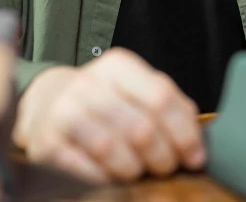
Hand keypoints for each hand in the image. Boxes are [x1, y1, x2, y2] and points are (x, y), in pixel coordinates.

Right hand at [12, 48, 205, 184]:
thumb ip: (167, 105)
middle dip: (162, 157)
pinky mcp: (48, 142)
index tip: (195, 157)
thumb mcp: (134, 89)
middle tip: (167, 168)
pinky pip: (86, 170)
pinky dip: (106, 179)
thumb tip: (197, 140)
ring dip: (134, 170)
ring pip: (113, 150)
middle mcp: (90, 83)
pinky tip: (113, 176)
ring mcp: (66, 111)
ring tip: (139, 171)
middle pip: (141, 128)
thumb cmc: (102, 100)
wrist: (48, 104)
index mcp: (118, 66)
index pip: (161, 97)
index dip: (184, 133)